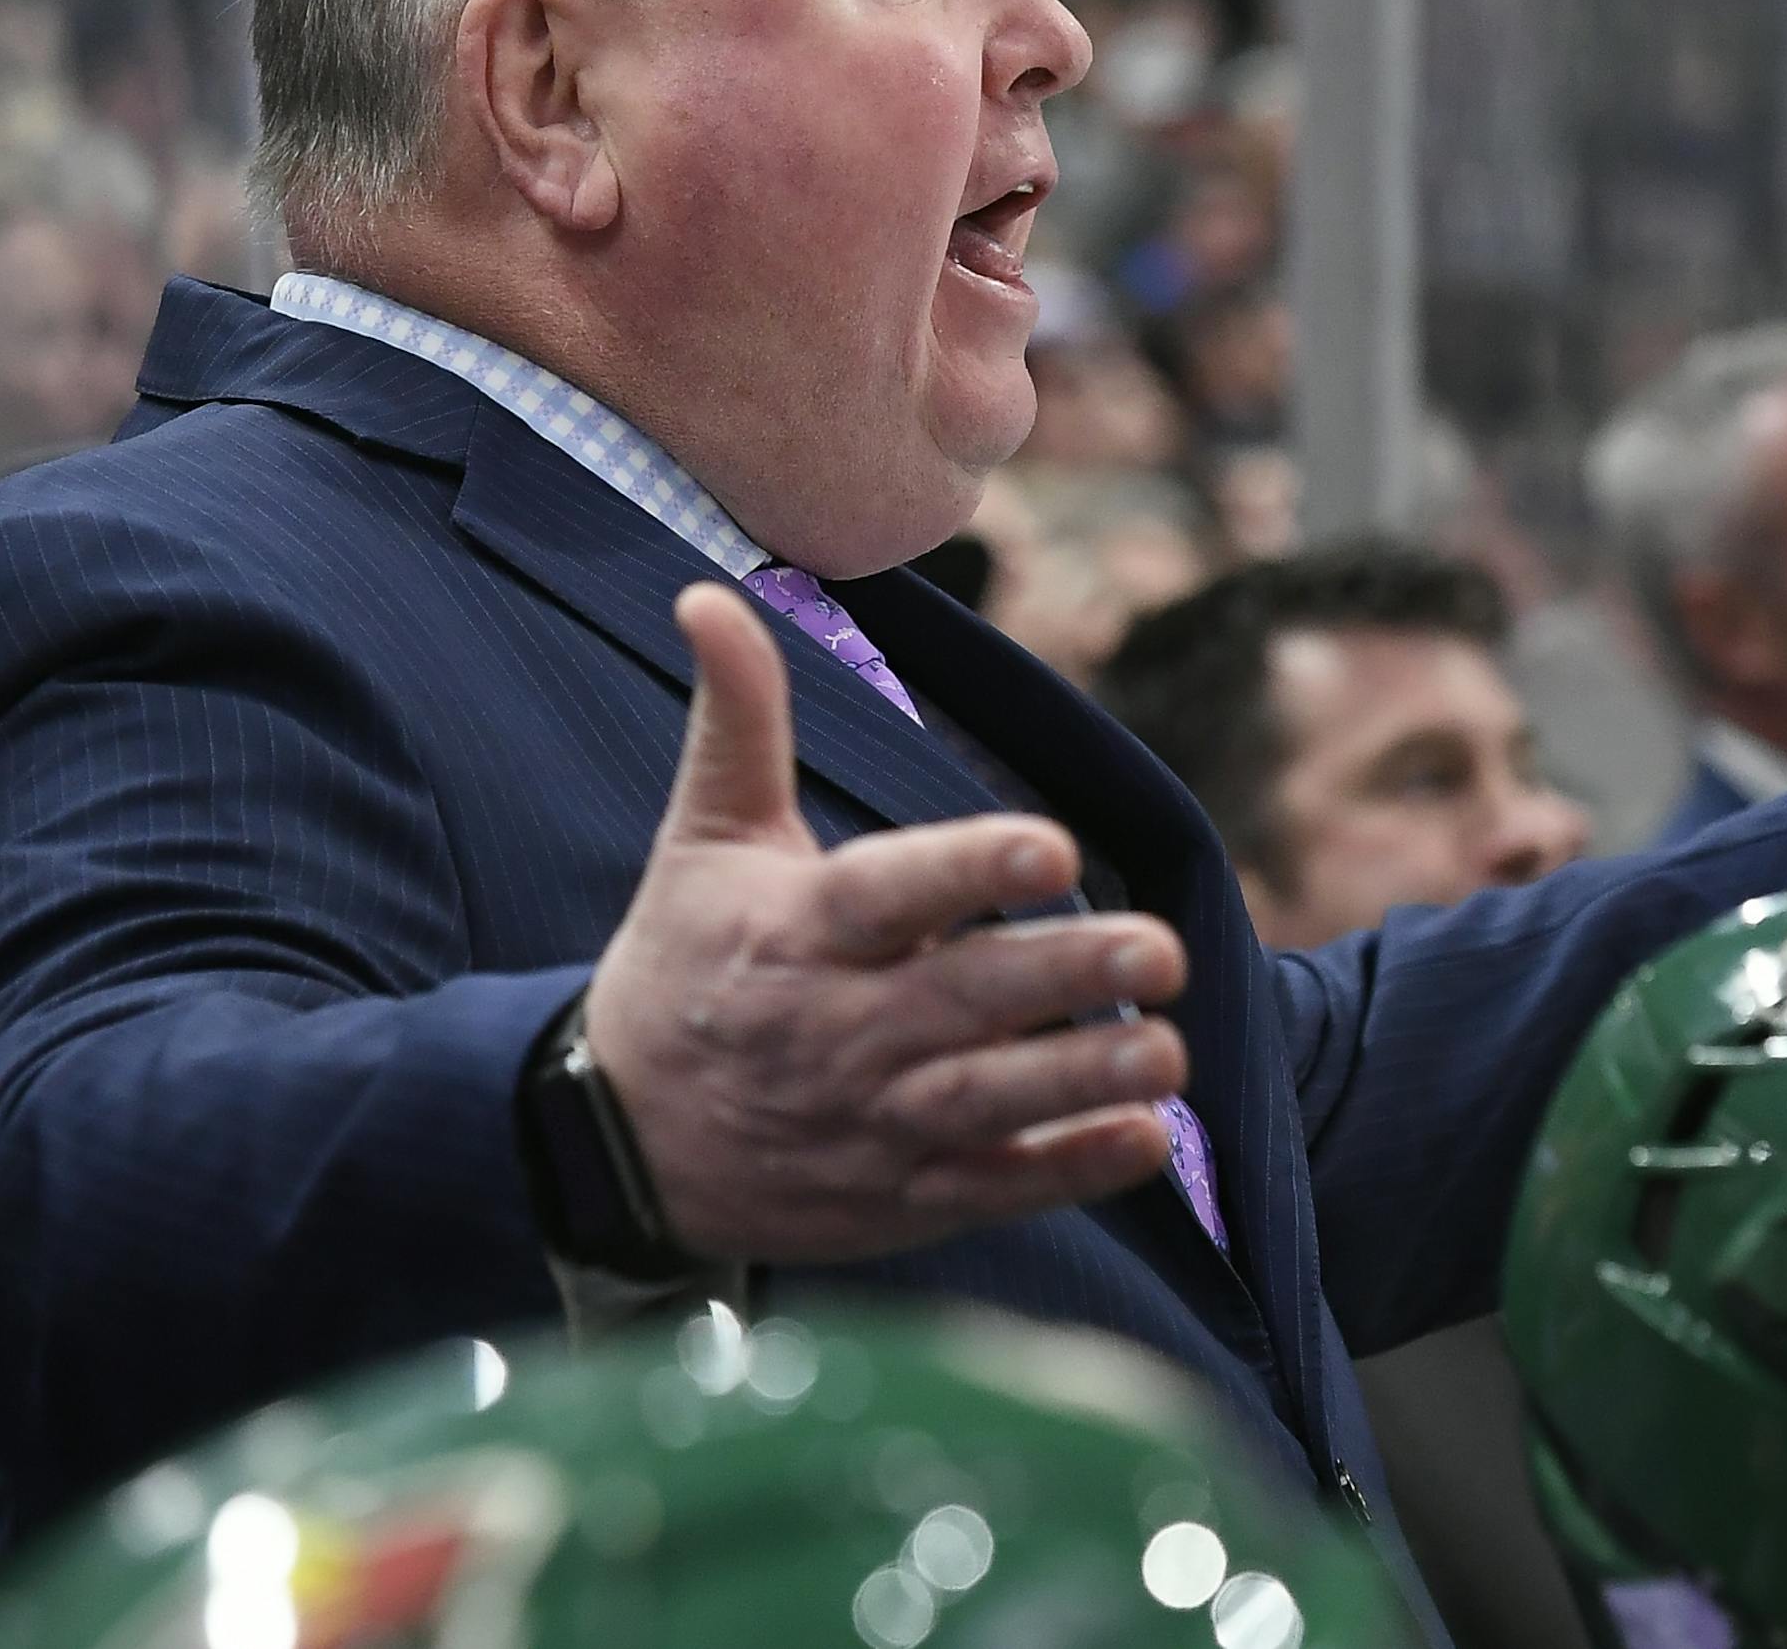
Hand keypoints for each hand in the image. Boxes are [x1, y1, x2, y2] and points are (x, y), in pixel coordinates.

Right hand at [583, 584, 1188, 1264]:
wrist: (616, 1136)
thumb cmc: (682, 959)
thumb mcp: (702, 836)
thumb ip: (737, 717)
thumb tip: (711, 592)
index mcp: (796, 929)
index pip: (889, 894)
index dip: (968, 870)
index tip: (1052, 846)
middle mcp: (834, 1027)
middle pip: (960, 1002)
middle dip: (1062, 977)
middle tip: (1161, 948)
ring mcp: (867, 1120)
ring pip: (985, 1101)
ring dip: (1081, 1077)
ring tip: (1170, 1051)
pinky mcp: (893, 1195)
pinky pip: (987, 1186)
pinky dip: (1064, 1168)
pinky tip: (1143, 1140)